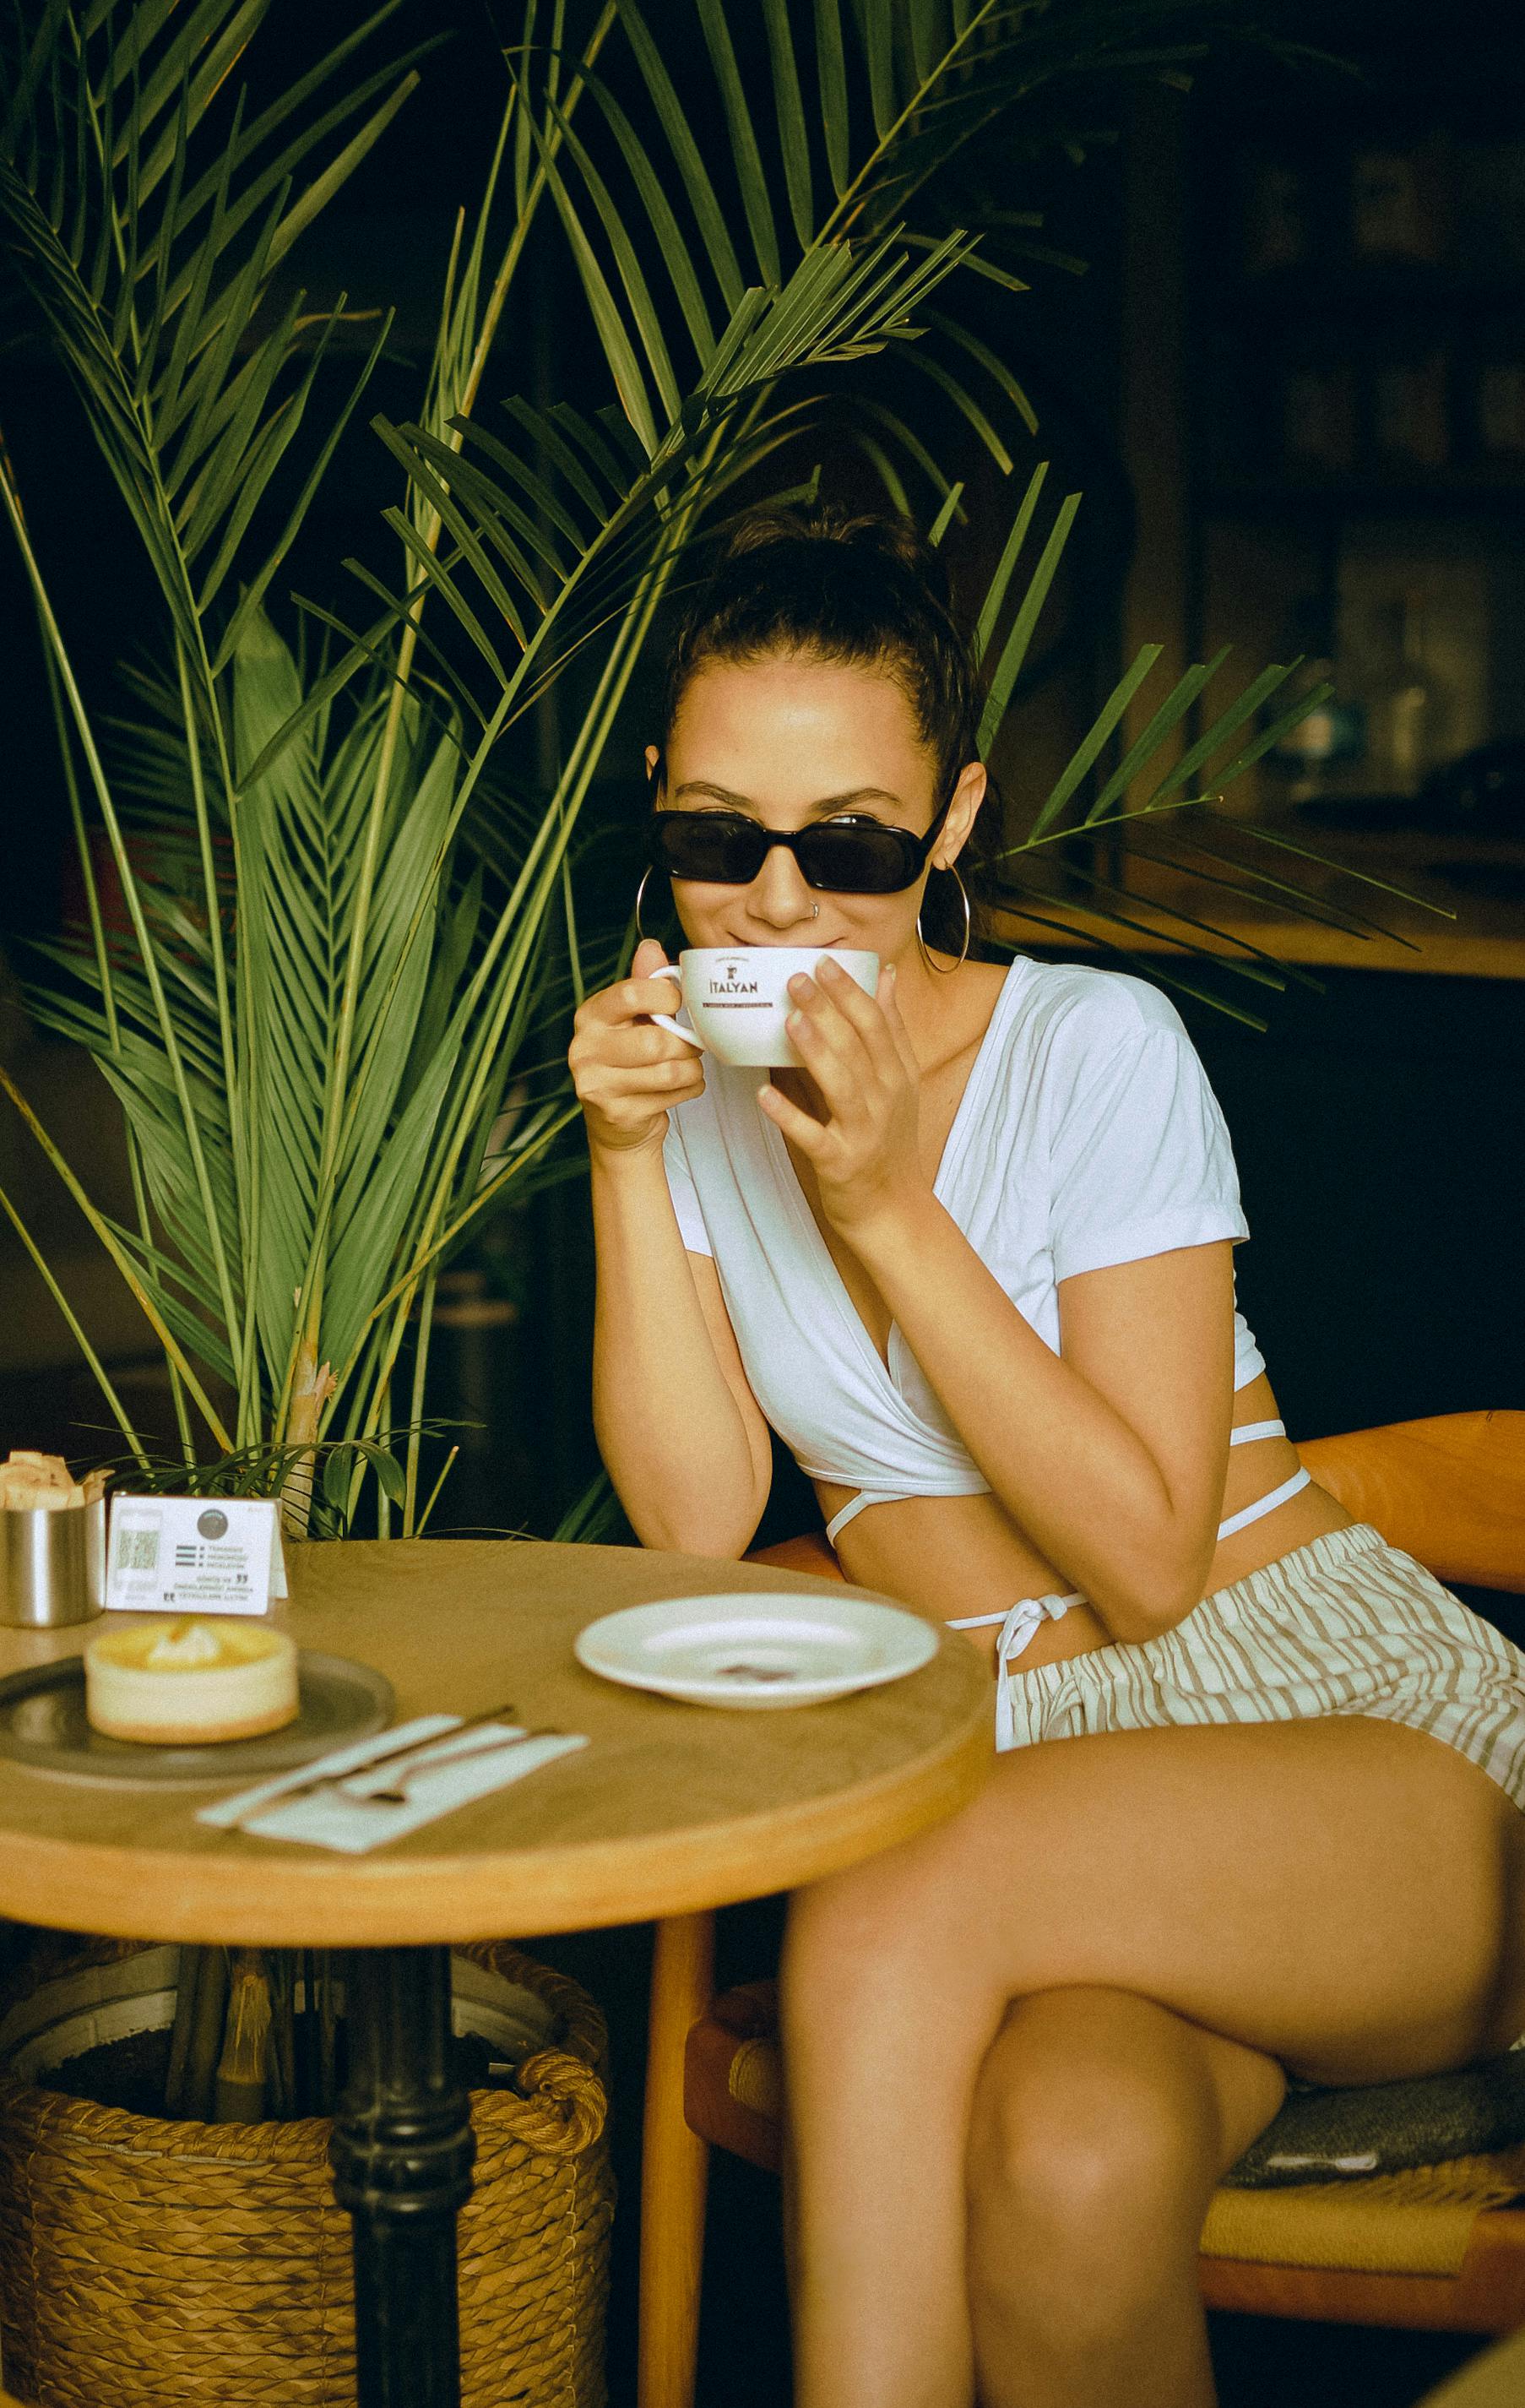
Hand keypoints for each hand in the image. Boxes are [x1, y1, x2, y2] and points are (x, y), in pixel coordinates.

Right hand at [569, 938, 705, 1157]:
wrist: (618, 1123)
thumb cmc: (630, 1062)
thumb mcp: (634, 1019)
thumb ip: (644, 983)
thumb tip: (651, 947)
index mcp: (590, 1016)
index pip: (632, 993)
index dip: (667, 997)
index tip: (677, 1005)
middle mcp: (585, 1048)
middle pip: (656, 1040)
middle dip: (685, 1045)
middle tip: (691, 1046)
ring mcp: (596, 1084)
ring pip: (669, 1070)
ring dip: (692, 1070)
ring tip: (689, 1067)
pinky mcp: (616, 1113)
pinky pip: (671, 1096)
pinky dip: (689, 1090)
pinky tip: (680, 1088)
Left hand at [759, 958, 925, 1235]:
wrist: (893, 1207)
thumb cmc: (888, 1140)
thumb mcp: (899, 1082)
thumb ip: (889, 1029)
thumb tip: (885, 975)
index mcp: (897, 1075)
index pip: (877, 1024)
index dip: (851, 992)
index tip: (825, 962)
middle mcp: (885, 1099)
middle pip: (858, 1046)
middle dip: (829, 1009)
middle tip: (797, 977)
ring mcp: (863, 1132)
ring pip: (841, 1084)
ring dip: (816, 1051)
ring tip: (791, 1019)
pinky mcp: (839, 1162)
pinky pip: (812, 1135)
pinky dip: (788, 1115)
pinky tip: (764, 1095)